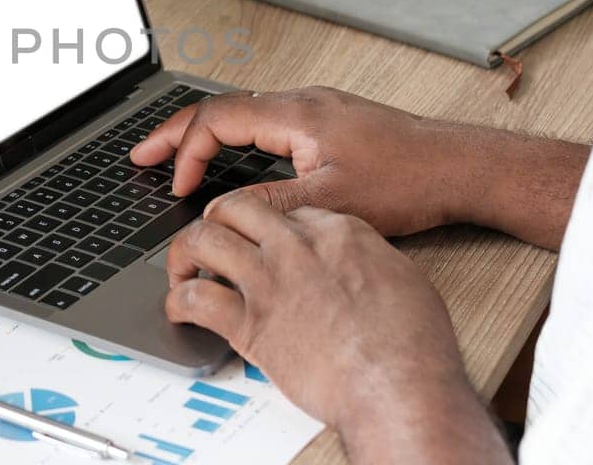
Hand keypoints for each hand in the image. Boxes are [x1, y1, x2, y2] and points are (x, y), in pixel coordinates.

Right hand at [130, 86, 589, 247]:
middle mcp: (301, 101)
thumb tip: (223, 216)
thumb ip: (272, 207)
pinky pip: (265, 118)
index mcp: (296, 114)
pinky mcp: (329, 120)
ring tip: (176, 156)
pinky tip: (231, 158)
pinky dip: (234, 136)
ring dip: (204, 133)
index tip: (176, 187)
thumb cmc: (410, 180)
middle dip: (175, 132)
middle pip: (220, 106)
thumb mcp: (333, 203)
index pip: (217, 119)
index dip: (186, 152)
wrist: (460, 166)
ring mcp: (316, 107)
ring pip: (242, 110)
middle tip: (141, 154)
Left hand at [165, 195, 509, 462]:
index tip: (261, 238)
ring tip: (184, 269)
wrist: (400, 385)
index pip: (285, 208)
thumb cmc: (413, 343)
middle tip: (212, 238)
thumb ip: (370, 261)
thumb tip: (358, 266)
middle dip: (218, 219)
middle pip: (237, 207)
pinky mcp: (250, 324)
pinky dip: (179, 302)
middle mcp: (297, 246)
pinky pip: (196, 299)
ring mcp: (269, 281)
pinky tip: (180, 310)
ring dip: (185, 253)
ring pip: (204, 240)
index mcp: (339, 230)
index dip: (266, 224)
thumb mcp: (403, 278)